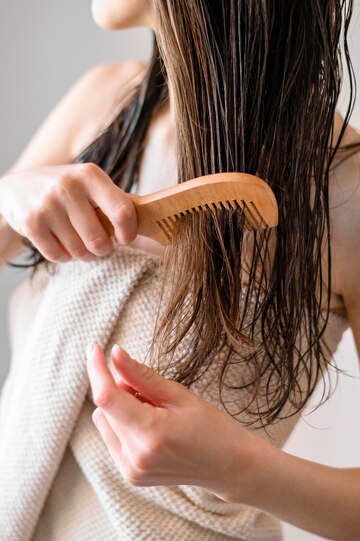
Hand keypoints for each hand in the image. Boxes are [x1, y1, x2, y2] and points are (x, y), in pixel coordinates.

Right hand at [0, 163, 136, 262]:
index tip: (125, 239)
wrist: (16, 187)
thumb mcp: (91, 184)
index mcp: (90, 175)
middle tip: (99, 244)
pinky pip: (59, 256)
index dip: (129, 232)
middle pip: (100, 241)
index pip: (123, 211)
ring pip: (79, 252)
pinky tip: (60, 241)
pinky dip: (63, 256)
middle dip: (103, 249)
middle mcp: (68, 187)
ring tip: (78, 241)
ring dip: (83, 254)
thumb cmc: (66, 189)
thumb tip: (154, 218)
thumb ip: (118, 200)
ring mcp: (47, 205)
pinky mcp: (31, 223)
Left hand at [86, 342, 256, 502]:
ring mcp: (131, 469)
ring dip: (120, 408)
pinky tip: (149, 427)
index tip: (95, 348)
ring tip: (154, 412)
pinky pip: (111, 437)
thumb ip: (142, 375)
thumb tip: (115, 353)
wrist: (229, 465)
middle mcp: (135, 456)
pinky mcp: (130, 474)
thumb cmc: (211, 426)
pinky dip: (123, 424)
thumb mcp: (179, 394)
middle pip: (106, 407)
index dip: (97, 370)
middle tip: (152, 393)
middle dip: (120, 389)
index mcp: (151, 433)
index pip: (108, 397)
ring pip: (104, 421)